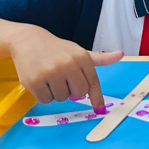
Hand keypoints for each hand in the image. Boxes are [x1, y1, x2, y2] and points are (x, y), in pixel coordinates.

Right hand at [8, 27, 122, 110]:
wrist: (28, 41)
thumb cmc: (57, 49)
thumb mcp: (79, 51)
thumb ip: (99, 58)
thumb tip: (120, 55)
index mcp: (81, 57)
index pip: (93, 82)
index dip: (97, 96)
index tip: (99, 107)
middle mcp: (67, 64)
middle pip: (78, 93)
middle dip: (72, 91)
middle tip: (64, 80)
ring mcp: (50, 73)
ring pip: (61, 98)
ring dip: (57, 92)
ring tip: (50, 77)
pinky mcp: (34, 81)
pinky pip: (46, 100)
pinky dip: (44, 95)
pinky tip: (41, 81)